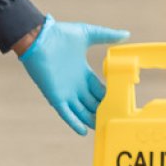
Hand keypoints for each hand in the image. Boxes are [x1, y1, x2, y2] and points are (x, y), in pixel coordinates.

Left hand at [19, 17, 129, 134]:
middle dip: (102, 112)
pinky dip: (74, 122)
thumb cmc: (60, 34)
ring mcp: (66, 92)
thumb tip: (126, 34)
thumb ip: (107, 36)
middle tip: (115, 122)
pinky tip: (83, 131)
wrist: (38, 38)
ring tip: (103, 130)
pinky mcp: (56, 96)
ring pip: (81, 111)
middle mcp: (76, 86)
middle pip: (92, 104)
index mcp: (84, 73)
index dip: (109, 98)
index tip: (121, 105)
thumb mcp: (87, 34)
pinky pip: (66, 113)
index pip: (100, 90)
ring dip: (91, 121)